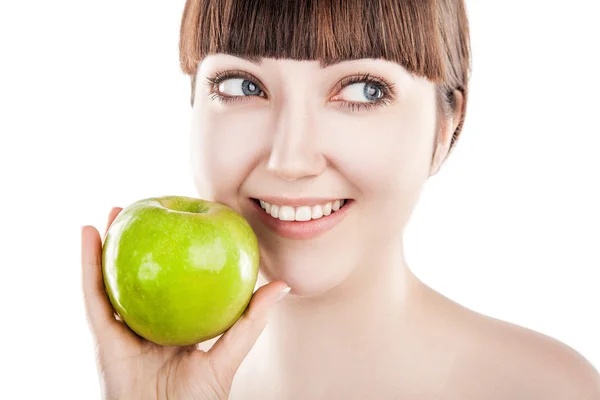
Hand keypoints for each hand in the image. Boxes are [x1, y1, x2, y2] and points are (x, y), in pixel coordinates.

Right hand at [81, 207, 288, 399]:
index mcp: (175, 326)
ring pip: (113, 279)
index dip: (177, 255)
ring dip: (110, 244)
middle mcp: (148, 324)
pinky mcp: (103, 337)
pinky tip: (89, 234)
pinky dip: (87, 263)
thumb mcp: (228, 354)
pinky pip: (93, 295)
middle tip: (148, 210)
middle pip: (143, 277)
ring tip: (117, 211)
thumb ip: (250, 321)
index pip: (176, 283)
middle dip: (143, 244)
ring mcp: (123, 329)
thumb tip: (282, 285)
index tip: (185, 224)